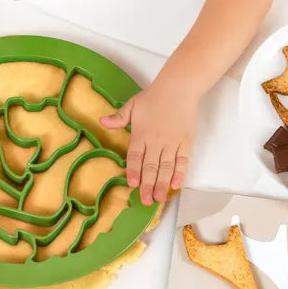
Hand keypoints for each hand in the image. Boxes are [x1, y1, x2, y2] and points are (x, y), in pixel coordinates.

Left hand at [100, 82, 197, 204]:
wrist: (178, 88)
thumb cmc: (154, 97)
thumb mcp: (132, 105)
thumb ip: (118, 118)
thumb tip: (101, 122)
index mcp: (141, 134)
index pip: (135, 157)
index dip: (134, 171)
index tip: (133, 184)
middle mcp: (156, 141)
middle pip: (151, 166)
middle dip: (148, 185)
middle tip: (146, 200)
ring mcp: (172, 143)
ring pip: (166, 167)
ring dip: (162, 183)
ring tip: (159, 198)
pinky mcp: (186, 142)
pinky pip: (182, 161)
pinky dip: (180, 173)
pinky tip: (176, 185)